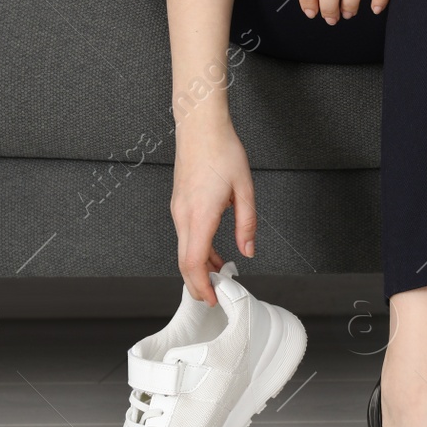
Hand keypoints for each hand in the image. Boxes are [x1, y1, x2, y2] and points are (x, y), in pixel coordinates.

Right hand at [170, 115, 255, 305]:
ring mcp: (178, 210)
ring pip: (183, 249)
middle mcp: (183, 215)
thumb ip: (247, 223)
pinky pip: (185, 235)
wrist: (200, 127)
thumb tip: (248, 249)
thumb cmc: (222, 151)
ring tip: (218, 275)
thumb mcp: (245, 188)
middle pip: (183, 262)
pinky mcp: (179, 204)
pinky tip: (212, 252)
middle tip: (214, 296)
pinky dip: (196, 250)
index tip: (212, 299)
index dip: (201, 285)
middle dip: (197, 284)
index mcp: (200, 214)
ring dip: (198, 267)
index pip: (193, 262)